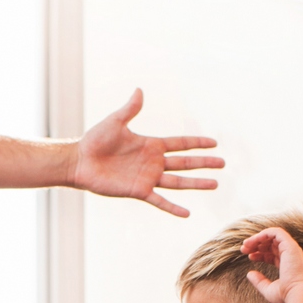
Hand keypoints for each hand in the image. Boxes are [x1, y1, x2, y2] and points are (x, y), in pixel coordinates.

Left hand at [72, 90, 222, 217]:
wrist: (79, 161)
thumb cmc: (95, 140)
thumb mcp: (115, 122)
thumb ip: (130, 109)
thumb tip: (139, 90)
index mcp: (151, 144)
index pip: (180, 143)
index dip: (197, 143)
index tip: (214, 143)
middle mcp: (153, 162)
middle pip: (185, 162)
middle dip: (204, 163)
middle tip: (223, 164)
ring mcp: (148, 178)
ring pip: (178, 182)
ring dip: (196, 184)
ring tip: (215, 184)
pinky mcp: (138, 191)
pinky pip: (159, 201)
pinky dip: (173, 207)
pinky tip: (187, 213)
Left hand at [239, 225, 302, 302]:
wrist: (295, 294)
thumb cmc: (284, 295)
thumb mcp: (268, 289)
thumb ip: (259, 281)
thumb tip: (249, 274)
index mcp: (287, 263)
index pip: (273, 253)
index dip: (260, 252)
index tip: (249, 256)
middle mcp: (290, 254)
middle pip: (271, 243)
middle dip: (256, 244)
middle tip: (243, 249)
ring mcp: (291, 249)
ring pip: (273, 236)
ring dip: (257, 238)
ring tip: (245, 245)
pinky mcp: (290, 245)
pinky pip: (276, 232)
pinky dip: (263, 234)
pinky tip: (253, 241)